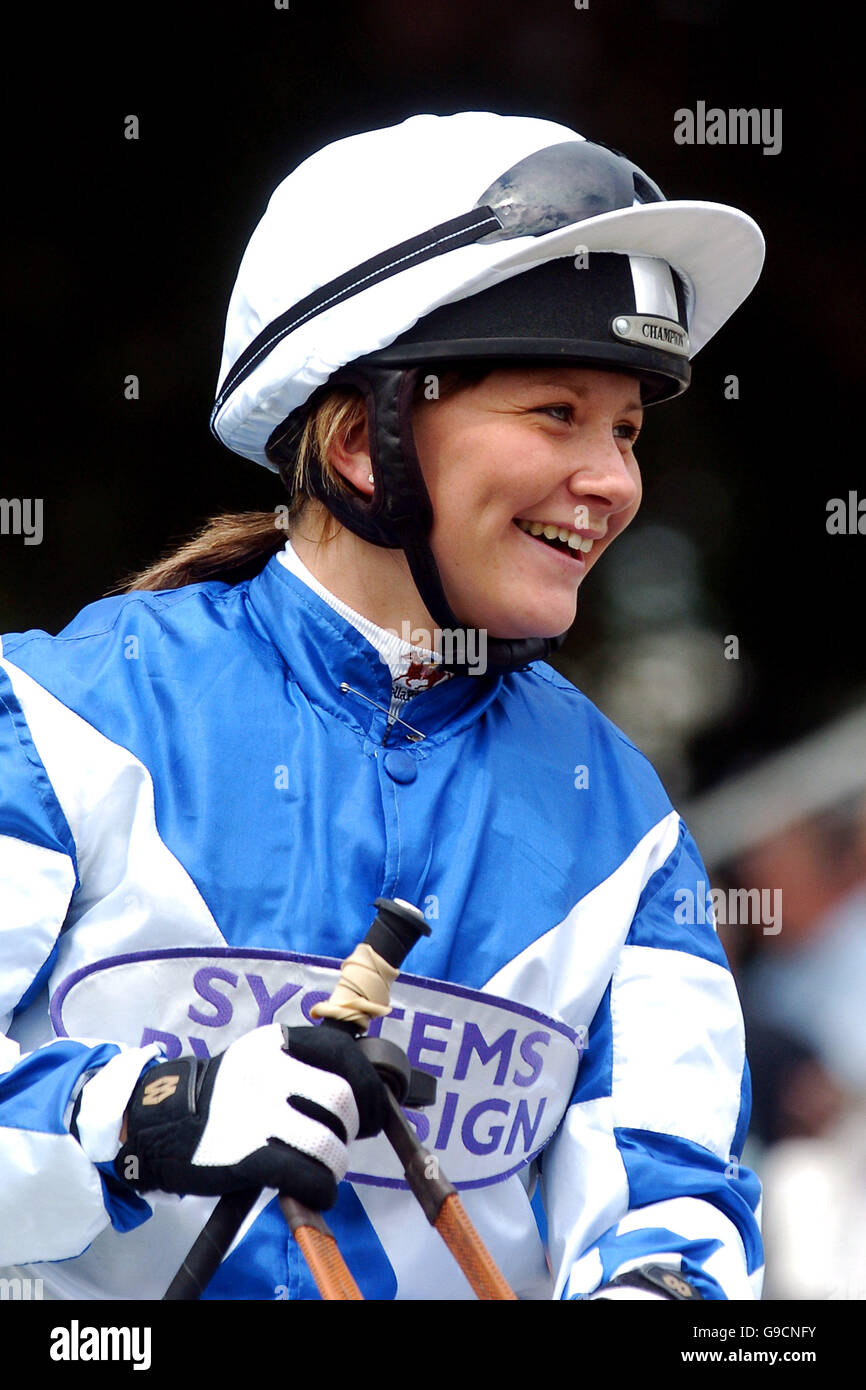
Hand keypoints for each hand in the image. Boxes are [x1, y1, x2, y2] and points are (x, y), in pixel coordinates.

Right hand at [115, 1022, 387, 1208]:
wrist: (162, 1125)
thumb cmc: (222, 1095)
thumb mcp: (259, 1059)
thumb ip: (303, 1065)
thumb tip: (361, 1093)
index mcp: (276, 1041)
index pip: (343, 1053)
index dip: (369, 1085)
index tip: (372, 1109)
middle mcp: (271, 1072)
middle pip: (342, 1099)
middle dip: (354, 1126)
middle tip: (343, 1140)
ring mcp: (259, 1115)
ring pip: (329, 1142)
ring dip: (337, 1162)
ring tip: (327, 1168)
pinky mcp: (250, 1157)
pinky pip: (307, 1177)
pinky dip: (322, 1189)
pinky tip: (318, 1192)